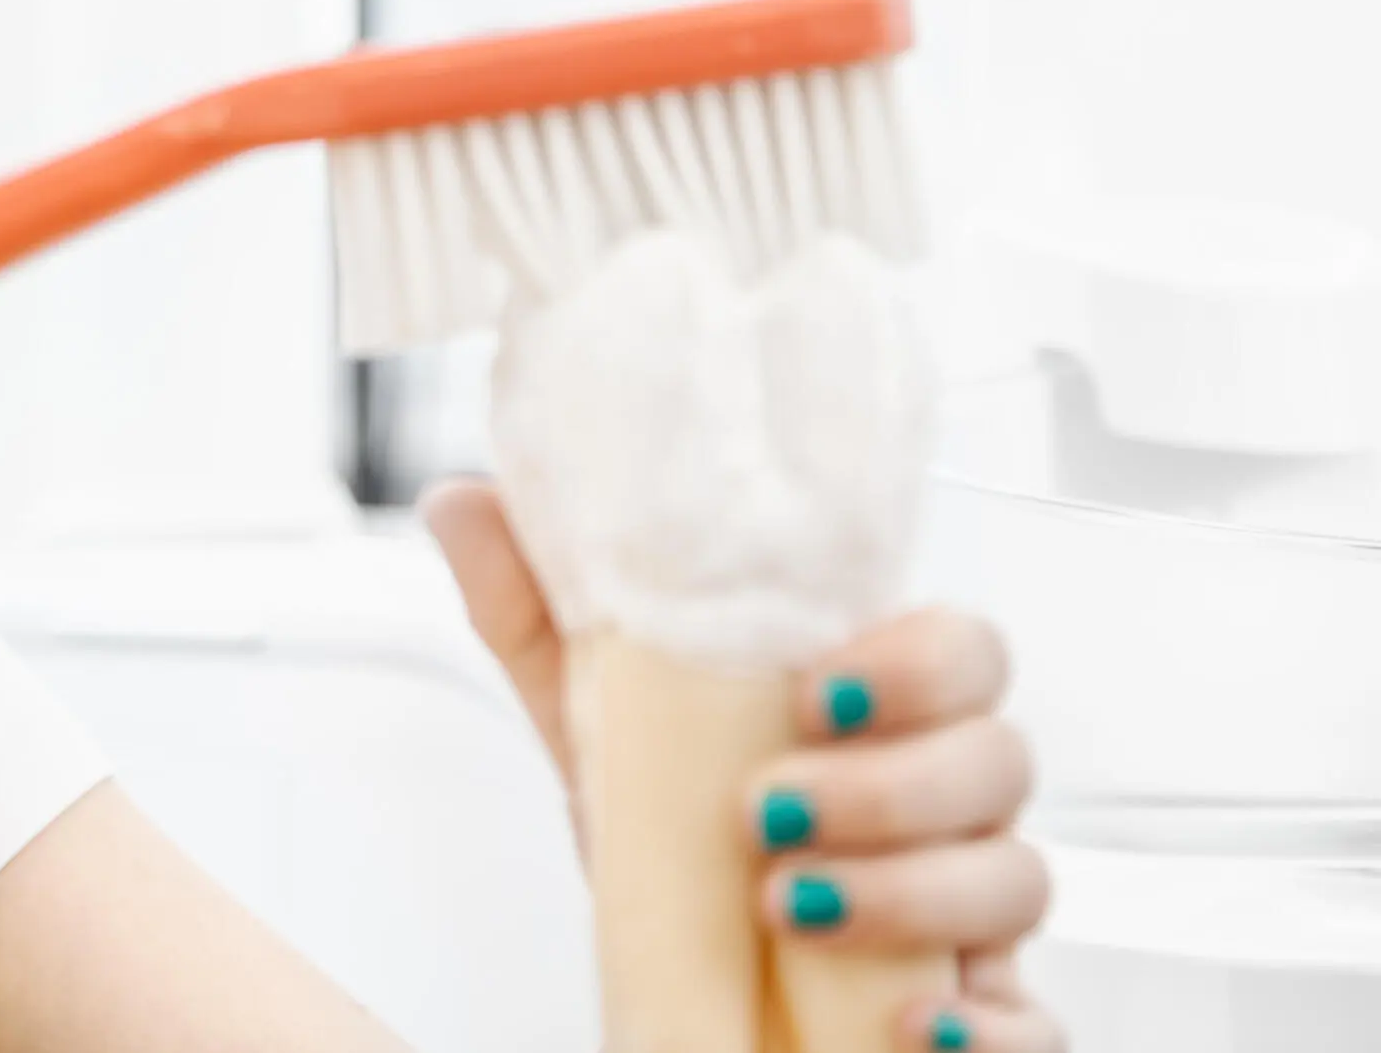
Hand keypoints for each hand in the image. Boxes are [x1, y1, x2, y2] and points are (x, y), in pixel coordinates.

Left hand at [422, 475, 1064, 1052]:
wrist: (687, 990)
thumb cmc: (679, 844)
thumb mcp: (601, 732)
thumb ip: (540, 619)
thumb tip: (463, 501)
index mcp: (880, 717)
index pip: (964, 650)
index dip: (919, 662)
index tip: (817, 690)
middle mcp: (946, 807)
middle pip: (1002, 757)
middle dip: (891, 784)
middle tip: (766, 813)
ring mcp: (975, 914)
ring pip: (1021, 882)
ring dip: (910, 896)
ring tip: (787, 909)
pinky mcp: (988, 1019)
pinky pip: (1038, 1025)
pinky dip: (989, 1031)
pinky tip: (914, 1024)